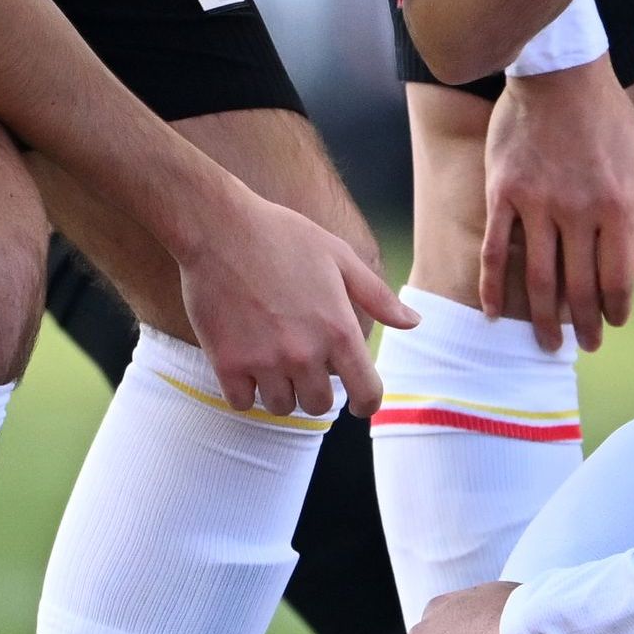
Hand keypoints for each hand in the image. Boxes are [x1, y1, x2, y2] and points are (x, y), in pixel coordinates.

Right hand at [171, 191, 420, 416]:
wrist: (220, 227)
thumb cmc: (283, 236)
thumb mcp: (340, 257)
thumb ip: (377, 297)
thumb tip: (413, 323)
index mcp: (339, 330)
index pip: (366, 392)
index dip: (367, 403)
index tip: (360, 404)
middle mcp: (304, 353)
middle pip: (319, 406)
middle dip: (317, 390)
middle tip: (304, 367)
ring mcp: (264, 361)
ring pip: (280, 407)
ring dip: (281, 391)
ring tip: (273, 363)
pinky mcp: (227, 363)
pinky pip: (242, 403)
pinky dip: (245, 391)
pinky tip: (246, 366)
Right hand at [483, 63, 633, 350]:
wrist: (561, 73)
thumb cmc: (612, 122)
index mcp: (619, 206)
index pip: (618, 279)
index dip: (616, 310)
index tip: (612, 326)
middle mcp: (578, 211)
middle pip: (579, 287)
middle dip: (583, 325)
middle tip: (583, 347)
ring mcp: (537, 204)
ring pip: (538, 278)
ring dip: (543, 318)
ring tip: (548, 343)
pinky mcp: (502, 193)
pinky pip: (495, 251)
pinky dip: (495, 287)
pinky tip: (496, 313)